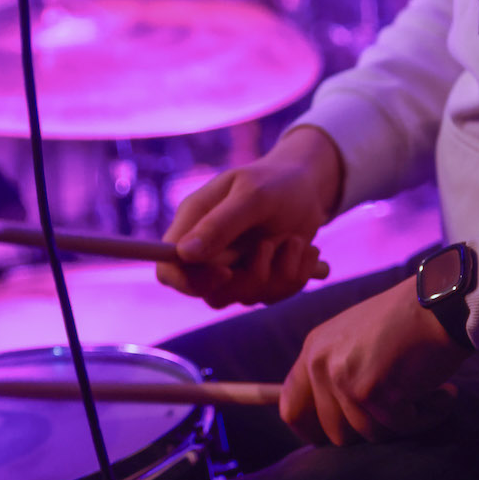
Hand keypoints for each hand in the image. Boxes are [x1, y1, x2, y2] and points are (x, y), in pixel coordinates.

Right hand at [155, 126, 341, 307]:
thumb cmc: (277, 182)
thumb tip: (184, 254)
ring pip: (246, 297)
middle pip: (210, 294)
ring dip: (279, 273)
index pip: (168, 271)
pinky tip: (305, 249)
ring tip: (296, 240)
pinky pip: (273, 296)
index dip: (188, 283)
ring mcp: (235, 268)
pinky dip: (296, 275)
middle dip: (249, 278)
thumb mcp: (253, 195)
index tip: (226, 273)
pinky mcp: (260, 278)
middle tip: (272, 245)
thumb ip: (220, 223)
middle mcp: (209, 251)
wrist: (310, 188)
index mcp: (194, 224)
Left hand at [280, 275, 468, 445]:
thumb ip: (336, 373)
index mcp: (314, 349)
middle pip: (334, 434)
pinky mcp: (373, 392)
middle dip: (373, 427)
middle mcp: (322, 363)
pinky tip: (443, 392)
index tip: (341, 439)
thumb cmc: (409, 321)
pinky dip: (427, 416)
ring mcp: (345, 378)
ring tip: (426, 390)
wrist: (445, 301)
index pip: (291, 409)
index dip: (313, 433)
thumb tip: (328, 427)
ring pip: (370, 435)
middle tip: (401, 405)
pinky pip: (400, 428)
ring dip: (404, 421)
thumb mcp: (355, 338)